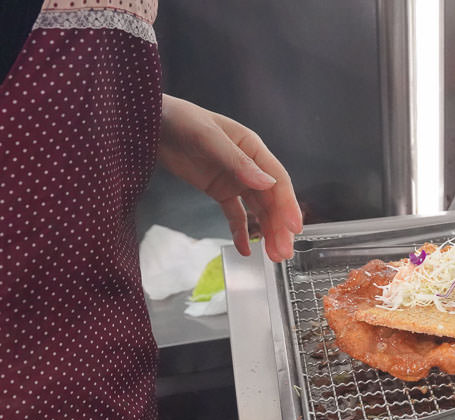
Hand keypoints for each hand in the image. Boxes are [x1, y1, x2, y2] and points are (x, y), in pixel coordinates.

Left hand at [158, 95, 301, 261]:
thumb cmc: (182, 121)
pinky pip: (235, 214)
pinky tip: (245, 249)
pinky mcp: (219, 191)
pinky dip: (241, 232)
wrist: (151, 124)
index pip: (278, 180)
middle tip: (284, 252)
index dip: (288, 204)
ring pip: (257, 210)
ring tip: (272, 256)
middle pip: (271, 200)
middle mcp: (250, 166)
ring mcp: (235, 180)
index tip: (294, 227)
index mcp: (253, 149)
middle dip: (279, 226)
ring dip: (266, 232)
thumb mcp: (210, 138)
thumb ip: (238, 162)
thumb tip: (267, 184)